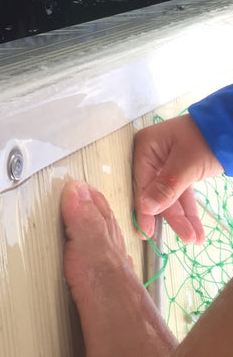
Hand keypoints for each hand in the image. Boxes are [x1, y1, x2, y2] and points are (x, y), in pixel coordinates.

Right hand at [133, 115, 223, 243]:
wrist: (230, 127)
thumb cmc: (205, 140)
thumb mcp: (186, 164)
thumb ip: (167, 186)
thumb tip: (145, 207)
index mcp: (145, 148)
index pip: (142, 183)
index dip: (146, 209)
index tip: (147, 232)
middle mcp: (151, 157)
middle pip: (157, 193)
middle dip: (173, 217)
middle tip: (185, 239)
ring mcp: (165, 165)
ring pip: (171, 197)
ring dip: (183, 218)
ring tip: (194, 239)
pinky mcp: (180, 172)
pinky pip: (181, 194)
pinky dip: (189, 210)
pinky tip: (195, 229)